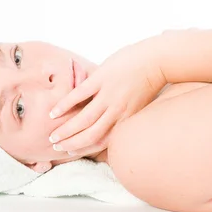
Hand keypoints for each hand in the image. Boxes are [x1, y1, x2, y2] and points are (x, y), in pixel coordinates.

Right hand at [47, 38, 166, 156]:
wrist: (158, 60)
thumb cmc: (149, 81)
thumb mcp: (138, 105)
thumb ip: (124, 115)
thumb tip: (111, 122)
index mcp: (126, 119)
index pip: (103, 141)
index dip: (85, 149)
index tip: (71, 151)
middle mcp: (117, 111)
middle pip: (90, 135)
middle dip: (72, 143)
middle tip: (56, 146)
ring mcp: (109, 95)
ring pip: (83, 119)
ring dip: (66, 130)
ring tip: (52, 135)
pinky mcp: (102, 78)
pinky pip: (79, 95)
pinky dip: (65, 105)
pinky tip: (54, 112)